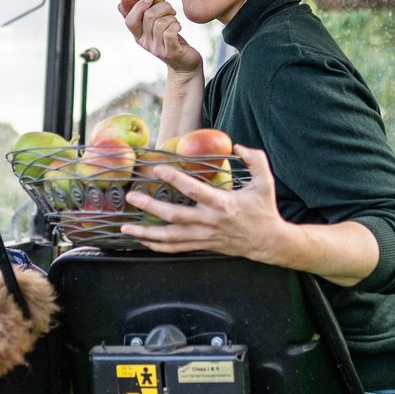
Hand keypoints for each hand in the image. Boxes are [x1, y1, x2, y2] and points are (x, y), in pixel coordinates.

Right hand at [118, 0, 201, 75]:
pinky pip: (170, 32)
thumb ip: (141, 16)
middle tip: (170, 10)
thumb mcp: (153, 29)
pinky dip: (176, 25)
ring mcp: (157, 49)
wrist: (184, 63)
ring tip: (175, 21)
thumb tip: (121, 2)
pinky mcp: (170, 52)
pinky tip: (178, 27)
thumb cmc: (169, 40)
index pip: (130, 21)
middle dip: (163, 7)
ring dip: (171, 17)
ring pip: (161, 23)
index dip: (138, 7)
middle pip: (149, 16)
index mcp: (138, 36)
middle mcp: (145, 43)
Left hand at [121, 144, 285, 260]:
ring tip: (125, 226)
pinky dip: (157, 246)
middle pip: (175, 216)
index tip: (158, 169)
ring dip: (146, 232)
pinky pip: (176, 248)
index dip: (176, 179)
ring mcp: (204, 236)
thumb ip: (255, 160)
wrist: (269, 242)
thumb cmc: (264, 209)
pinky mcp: (203, 245)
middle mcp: (210, 221)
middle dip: (150, 207)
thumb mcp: (266, 181)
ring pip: (171, 237)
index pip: (195, 190)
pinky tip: (143, 240)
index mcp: (223, 204)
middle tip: (131, 197)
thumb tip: (238, 146)